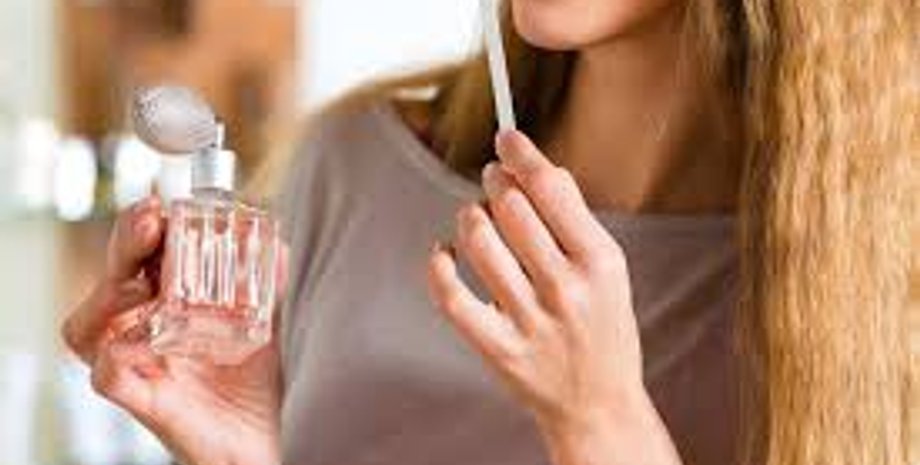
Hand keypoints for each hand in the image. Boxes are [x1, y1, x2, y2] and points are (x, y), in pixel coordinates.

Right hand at [61, 196, 282, 464]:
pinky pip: (108, 377)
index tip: (166, 205)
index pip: (144, 255)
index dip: (145, 226)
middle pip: (113, 279)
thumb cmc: (261, 381)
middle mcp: (145, 331)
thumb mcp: (271, 320)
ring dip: (107, 295)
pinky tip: (132, 342)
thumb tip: (277, 244)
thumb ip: (271, 282)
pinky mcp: (146, 403)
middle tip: (152, 220)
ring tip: (141, 283)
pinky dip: (112, 357)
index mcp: (170, 304)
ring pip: (87, 326)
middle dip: (126, 242)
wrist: (270, 440)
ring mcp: (142, 367)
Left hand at [426, 131, 681, 464]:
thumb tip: (540, 168)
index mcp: (600, 262)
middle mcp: (566, 288)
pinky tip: (445, 253)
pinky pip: (451, 295)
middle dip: (494, 181)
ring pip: (478, 241)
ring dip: (470, 217)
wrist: (598, 404)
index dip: (521, 155)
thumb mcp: (610, 270)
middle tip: (491, 178)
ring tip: (476, 218)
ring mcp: (530, 320)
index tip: (506, 138)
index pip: (550, 189)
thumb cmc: (603, 328)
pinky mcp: (498, 347)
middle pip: (510, 208)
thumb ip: (577, 219)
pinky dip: (439, 264)